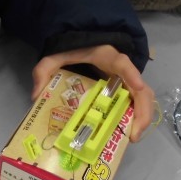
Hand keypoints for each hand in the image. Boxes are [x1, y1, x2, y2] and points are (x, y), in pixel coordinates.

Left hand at [31, 45, 154, 141]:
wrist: (79, 41)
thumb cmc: (70, 48)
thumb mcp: (53, 56)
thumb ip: (43, 71)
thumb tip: (36, 95)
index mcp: (106, 56)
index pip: (122, 63)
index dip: (132, 74)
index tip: (137, 86)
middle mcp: (121, 69)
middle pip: (141, 88)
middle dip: (142, 111)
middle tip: (133, 135)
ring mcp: (125, 79)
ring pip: (144, 97)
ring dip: (142, 117)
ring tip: (132, 138)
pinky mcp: (124, 88)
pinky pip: (136, 101)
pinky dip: (136, 116)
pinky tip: (127, 132)